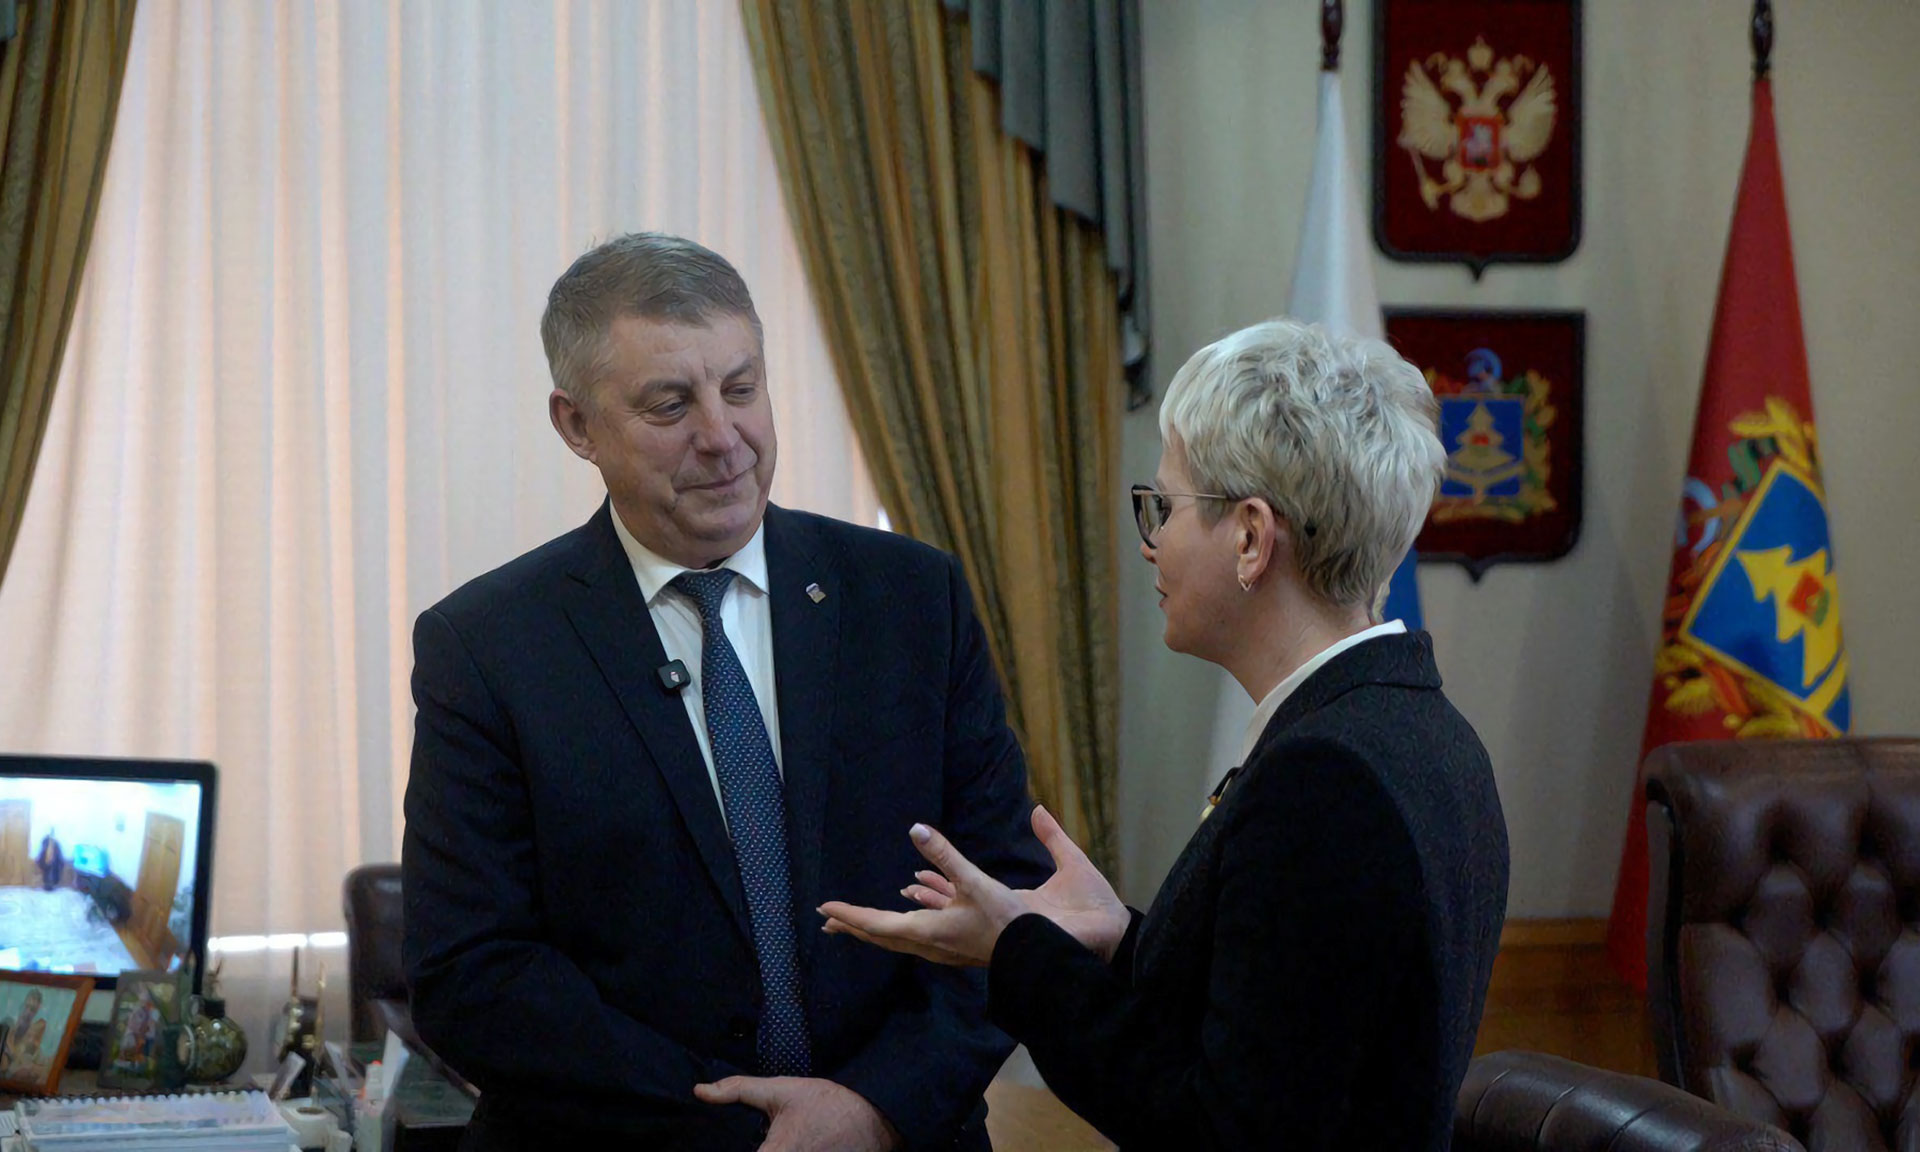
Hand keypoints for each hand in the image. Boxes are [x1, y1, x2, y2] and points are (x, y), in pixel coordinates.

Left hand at [693, 1075, 897, 1151]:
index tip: (722, 1146)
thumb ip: (738, 1090)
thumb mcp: (782, 1090)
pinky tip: (793, 1150)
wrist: (875, 1119)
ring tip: (778, 1145)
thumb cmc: (828, 1105)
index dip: (728, 1151)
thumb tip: (700, 1091)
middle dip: (758, 1151)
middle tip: (761, 1143)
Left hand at [821, 806, 1129, 965]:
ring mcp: (943, 944)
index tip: (825, 908)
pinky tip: (914, 890)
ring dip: (876, 921)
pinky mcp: (957, 939)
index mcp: (927, 931)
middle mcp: (929, 942)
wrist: (1039, 954)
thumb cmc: (1008, 922)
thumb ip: (946, 856)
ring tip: (857, 914)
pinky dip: (912, 908)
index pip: (877, 923)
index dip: (850, 914)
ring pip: (900, 930)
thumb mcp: (976, 883)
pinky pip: (924, 922)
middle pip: (881, 933)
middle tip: (827, 918)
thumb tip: (916, 830)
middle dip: (854, 924)